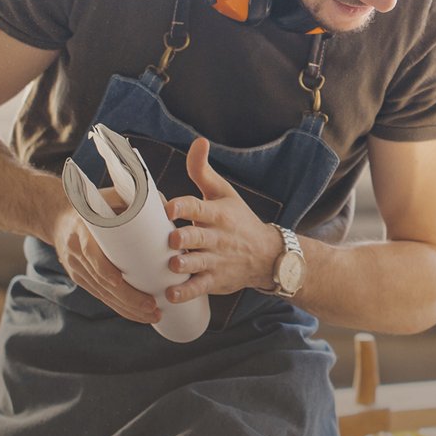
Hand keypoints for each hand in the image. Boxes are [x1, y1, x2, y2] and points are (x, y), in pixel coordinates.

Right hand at [48, 198, 158, 323]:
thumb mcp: (108, 195)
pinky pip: (101, 296)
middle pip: (102, 283)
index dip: (106, 272)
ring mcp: (78, 270)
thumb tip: (169, 207)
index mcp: (82, 232)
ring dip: (128, 309)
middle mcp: (76, 254)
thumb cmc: (92, 203)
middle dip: (128, 299)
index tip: (122, 283)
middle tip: (154, 307)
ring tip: (154, 315)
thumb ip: (135, 198)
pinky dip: (120, 307)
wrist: (58, 216)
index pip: (92, 256)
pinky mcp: (82, 279)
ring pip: (103, 295)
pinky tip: (139, 316)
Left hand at [164, 138, 281, 302]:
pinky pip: (199, 288)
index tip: (168, 207)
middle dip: (185, 239)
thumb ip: (202, 170)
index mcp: (218, 213)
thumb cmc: (238, 220)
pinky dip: (185, 292)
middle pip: (198, 237)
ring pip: (198, 264)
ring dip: (184, 266)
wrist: (267, 255)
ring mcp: (217, 261)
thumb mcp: (224, 193)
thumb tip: (198, 141)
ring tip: (172, 266)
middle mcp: (217, 237)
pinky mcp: (215, 281)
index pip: (200, 208)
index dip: (183, 207)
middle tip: (172, 240)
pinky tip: (170, 294)